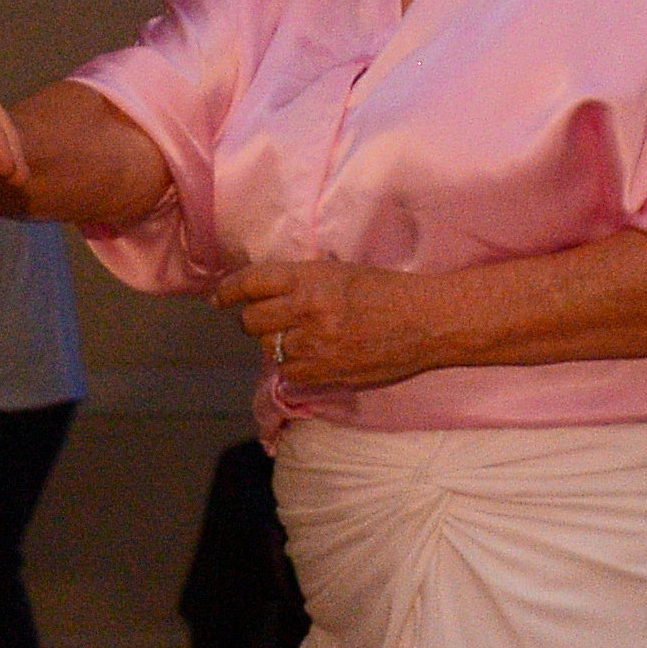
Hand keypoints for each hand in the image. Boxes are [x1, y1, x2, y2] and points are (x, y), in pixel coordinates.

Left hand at [213, 255, 437, 392]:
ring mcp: (315, 344)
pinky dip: (295, 367)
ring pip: (269, 349)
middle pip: (251, 321)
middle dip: (254, 321)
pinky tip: (314, 358)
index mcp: (310, 277)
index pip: (251, 283)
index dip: (229, 291)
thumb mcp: (340, 273)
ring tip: (302, 339)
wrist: (427, 321)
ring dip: (277, 345)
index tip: (220, 299)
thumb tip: (266, 295)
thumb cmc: (388, 292)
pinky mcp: (326, 372)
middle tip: (267, 322)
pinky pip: (289, 373)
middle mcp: (307, 309)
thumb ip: (302, 283)